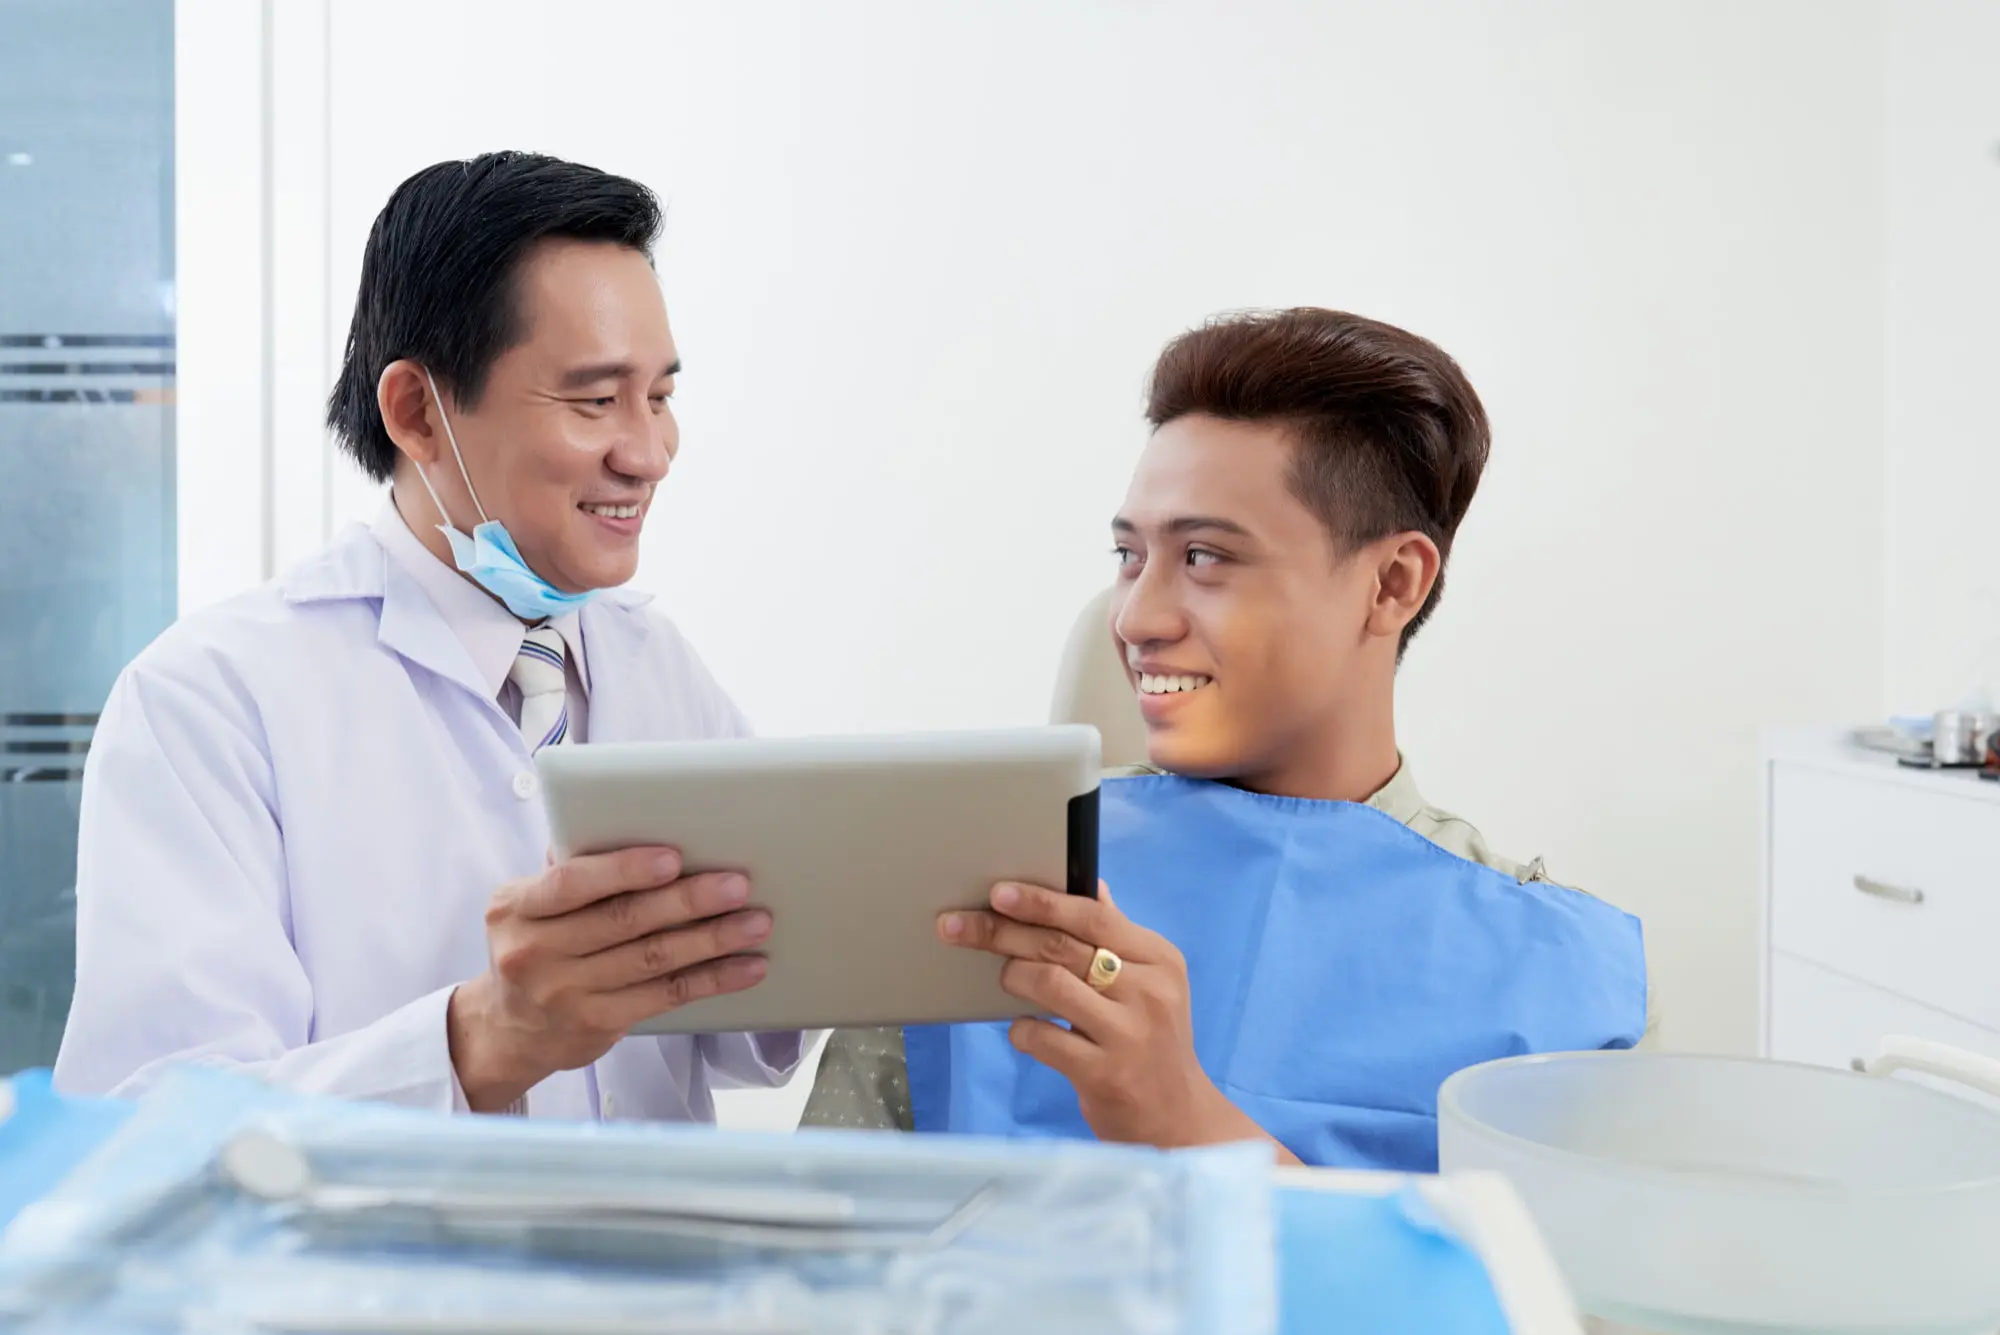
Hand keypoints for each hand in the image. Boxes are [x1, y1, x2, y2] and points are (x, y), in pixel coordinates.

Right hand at [449, 846, 770, 1110]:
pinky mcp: (598, 1023)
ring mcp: (566, 993)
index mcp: (518, 908)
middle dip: (688, 900)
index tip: (673, 857)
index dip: (623, 869)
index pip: (571, 883)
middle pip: (624, 920)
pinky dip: (712, 979)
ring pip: (653, 959)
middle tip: (737, 884)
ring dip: (712, 939)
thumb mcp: (531, 905)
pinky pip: (666, 996)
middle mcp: (536, 952)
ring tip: (756, 922)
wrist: (510, 1030)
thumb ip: (569, 869)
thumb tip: (624, 821)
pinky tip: (746, 967)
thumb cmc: (537, 945)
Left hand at [939, 881, 1242, 1149]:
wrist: (1178, 1120)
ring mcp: (1128, 1033)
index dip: (1041, 902)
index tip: (998, 893)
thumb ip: (1117, 937)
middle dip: (1002, 932)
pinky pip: (1042, 1038)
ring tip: (1004, 981)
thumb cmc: (1152, 1042)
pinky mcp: (1104, 1073)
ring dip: (1013, 977)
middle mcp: (1148, 991)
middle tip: (958, 926)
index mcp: (1158, 959)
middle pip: (1061, 947)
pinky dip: (1022, 1030)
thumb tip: (1089, 884)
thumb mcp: (1151, 984)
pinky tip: (1023, 1031)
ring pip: (1049, 984)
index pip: (1093, 917)